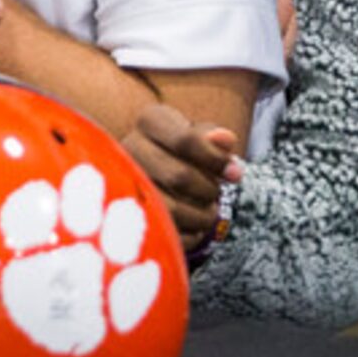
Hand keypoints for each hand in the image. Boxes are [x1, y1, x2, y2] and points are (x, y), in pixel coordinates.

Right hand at [124, 102, 240, 244]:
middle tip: (215, 192)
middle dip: (208, 189)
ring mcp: (123, 183)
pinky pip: (164, 234)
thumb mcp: (200, 134)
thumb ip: (215, 137)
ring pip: (170, 210)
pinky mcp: (127, 216)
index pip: (186, 141)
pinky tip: (194, 227)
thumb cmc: (184, 150)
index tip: (235, 173)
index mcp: (150, 121)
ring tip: (207, 212)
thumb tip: (226, 140)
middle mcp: (129, 148)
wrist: (154, 166)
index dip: (216, 161)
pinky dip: (188, 235)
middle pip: (179, 177)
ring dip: (200, 216)